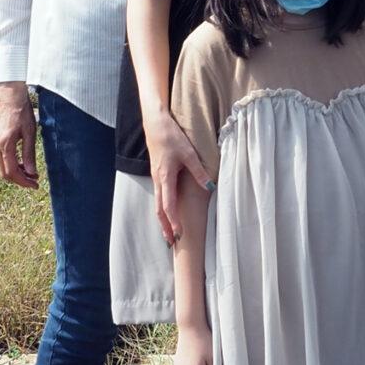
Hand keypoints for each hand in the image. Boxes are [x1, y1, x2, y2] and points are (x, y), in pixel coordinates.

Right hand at [0, 82, 36, 187]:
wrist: (9, 95)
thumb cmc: (22, 111)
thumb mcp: (30, 133)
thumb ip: (29, 153)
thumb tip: (31, 173)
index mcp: (5, 145)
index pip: (12, 172)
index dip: (23, 182)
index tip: (35, 185)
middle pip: (5, 173)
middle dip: (19, 180)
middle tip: (34, 182)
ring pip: (2, 166)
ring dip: (15, 173)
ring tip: (30, 173)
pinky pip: (1, 158)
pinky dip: (11, 164)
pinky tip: (23, 163)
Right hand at [144, 109, 210, 245]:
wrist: (155, 123)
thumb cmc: (171, 136)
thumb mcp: (188, 153)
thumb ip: (199, 172)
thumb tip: (210, 188)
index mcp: (165, 178)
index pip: (168, 206)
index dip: (173, 221)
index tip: (178, 234)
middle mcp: (158, 180)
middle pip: (160, 209)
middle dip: (165, 226)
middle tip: (170, 242)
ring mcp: (156, 177)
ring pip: (158, 203)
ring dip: (163, 218)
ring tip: (168, 231)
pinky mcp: (157, 172)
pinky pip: (159, 195)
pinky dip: (162, 207)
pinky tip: (167, 210)